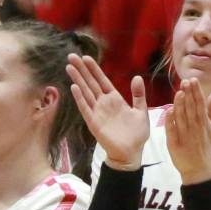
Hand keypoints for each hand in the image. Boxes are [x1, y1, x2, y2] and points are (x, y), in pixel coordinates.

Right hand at [67, 54, 149, 169]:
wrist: (131, 153)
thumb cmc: (136, 134)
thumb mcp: (141, 111)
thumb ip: (138, 95)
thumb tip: (136, 77)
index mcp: (115, 99)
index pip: (102, 80)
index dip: (94, 69)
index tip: (86, 57)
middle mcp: (104, 104)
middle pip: (90, 83)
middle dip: (81, 70)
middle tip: (71, 56)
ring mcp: (97, 112)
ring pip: (85, 92)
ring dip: (77, 80)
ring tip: (69, 67)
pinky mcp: (94, 123)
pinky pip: (85, 108)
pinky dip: (80, 98)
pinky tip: (74, 87)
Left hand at [163, 76, 210, 183]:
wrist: (200, 168)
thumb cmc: (206, 145)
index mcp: (204, 123)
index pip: (200, 104)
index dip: (196, 91)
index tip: (193, 80)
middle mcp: (195, 127)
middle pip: (191, 108)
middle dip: (188, 94)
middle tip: (185, 81)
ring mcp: (185, 135)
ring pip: (182, 117)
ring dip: (180, 104)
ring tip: (179, 92)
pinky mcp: (175, 144)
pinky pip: (172, 130)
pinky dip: (170, 121)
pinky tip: (169, 110)